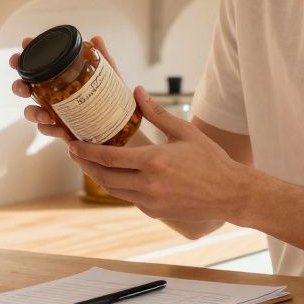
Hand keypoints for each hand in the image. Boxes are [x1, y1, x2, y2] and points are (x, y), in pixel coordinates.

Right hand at [9, 35, 120, 142]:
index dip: (26, 53)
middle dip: (18, 85)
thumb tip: (96, 39)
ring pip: (30, 110)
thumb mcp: (108, 76)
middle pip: (25, 86)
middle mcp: (50, 92)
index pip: (37, 64)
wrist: (116, 127)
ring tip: (46, 116)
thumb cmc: (108, 97)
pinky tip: (58, 128)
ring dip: (32, 112)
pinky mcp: (58, 128)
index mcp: (58, 76)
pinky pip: (45, 129)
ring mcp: (52, 111)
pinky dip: (48, 129)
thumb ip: (103, 59)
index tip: (25, 43)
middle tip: (23, 86)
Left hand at [67, 87, 253, 223]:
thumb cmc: (210, 160)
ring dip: (99, 177)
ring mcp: (151, 202)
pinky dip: (119, 187)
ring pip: (114, 190)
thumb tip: (137, 91)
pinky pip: (129, 198)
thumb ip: (157, 113)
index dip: (86, 152)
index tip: (72, 144)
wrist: (230, 193)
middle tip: (74, 152)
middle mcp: (149, 185)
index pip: (109, 158)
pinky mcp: (155, 212)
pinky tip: (117, 175)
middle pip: (104, 177)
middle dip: (85, 165)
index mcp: (154, 162)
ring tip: (90, 163)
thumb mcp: (185, 131)